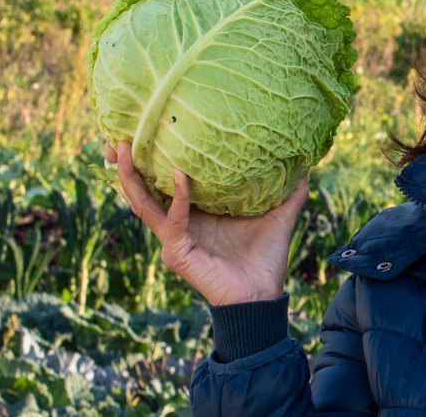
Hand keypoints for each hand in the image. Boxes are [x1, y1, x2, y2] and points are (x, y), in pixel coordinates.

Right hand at [107, 142, 309, 306]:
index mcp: (194, 213)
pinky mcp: (176, 253)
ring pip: (142, 204)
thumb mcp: (279, 214)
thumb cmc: (266, 257)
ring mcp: (173, 239)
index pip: (164, 182)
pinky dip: (176, 198)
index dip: (151, 161)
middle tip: (119, 136)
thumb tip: (306, 163)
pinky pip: (171, 221)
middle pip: (142, 190)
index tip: (145, 131)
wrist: (263, 294)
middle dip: (127, 165)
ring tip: (125, 149)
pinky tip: (179, 177)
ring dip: (132, 177)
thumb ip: (290, 190)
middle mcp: (177, 224)